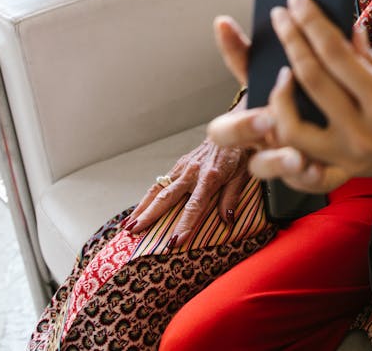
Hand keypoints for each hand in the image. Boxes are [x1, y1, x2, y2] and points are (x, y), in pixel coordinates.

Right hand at [123, 139, 250, 246]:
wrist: (231, 130)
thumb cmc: (238, 155)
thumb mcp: (243, 175)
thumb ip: (232, 197)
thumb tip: (227, 220)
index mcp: (210, 177)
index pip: (195, 206)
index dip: (185, 224)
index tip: (175, 241)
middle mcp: (192, 172)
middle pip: (167, 197)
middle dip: (150, 216)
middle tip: (134, 232)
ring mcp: (182, 168)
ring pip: (157, 189)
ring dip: (142, 208)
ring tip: (127, 225)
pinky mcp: (178, 165)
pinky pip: (160, 183)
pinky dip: (147, 198)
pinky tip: (138, 210)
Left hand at [208, 0, 371, 189]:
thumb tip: (342, 33)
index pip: (335, 54)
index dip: (311, 23)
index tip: (296, 1)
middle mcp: (363, 131)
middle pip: (311, 80)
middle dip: (291, 41)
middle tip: (281, 16)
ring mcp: (352, 155)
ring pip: (293, 128)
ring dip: (279, 96)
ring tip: (283, 71)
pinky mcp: (348, 170)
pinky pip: (304, 159)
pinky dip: (288, 138)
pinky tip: (284, 112)